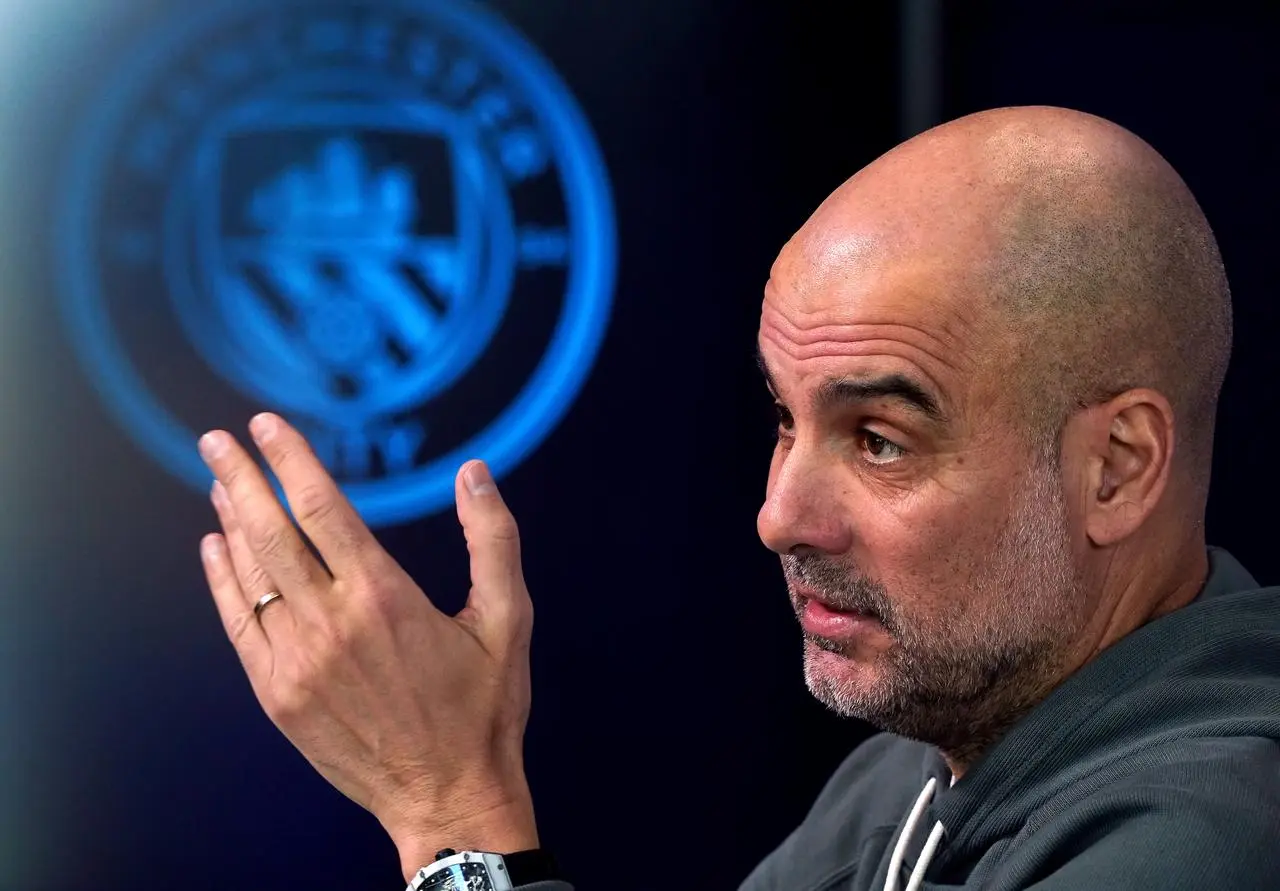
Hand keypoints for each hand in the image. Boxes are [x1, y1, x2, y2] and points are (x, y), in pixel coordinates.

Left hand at [196, 412, 537, 878]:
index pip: (323, 509)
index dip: (291, 462)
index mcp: (384, 597)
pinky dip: (224, 583)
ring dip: (231, 524)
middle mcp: (331, 623)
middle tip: (216, 441)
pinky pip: (240, 626)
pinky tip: (215, 550)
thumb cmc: (483, 708)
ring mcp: (297, 662)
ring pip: (252, 577)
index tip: (267, 427)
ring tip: (219, 485)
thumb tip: (476, 473)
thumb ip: (493, 539)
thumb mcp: (508, 619)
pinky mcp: (279, 696)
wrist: (447, 797)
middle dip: (241, 480)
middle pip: (272, 534)